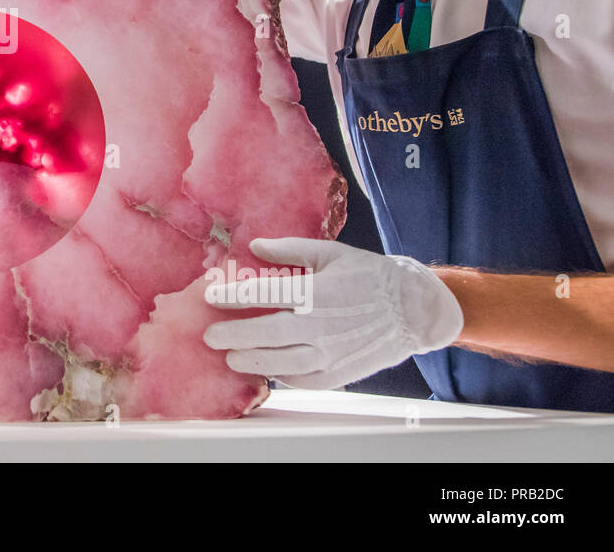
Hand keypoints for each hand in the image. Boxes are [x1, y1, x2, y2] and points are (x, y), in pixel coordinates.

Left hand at [202, 237, 462, 389]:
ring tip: (231, 358)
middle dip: (235, 335)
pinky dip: (282, 375)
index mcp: (318, 291)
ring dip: (254, 361)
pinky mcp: (340, 373)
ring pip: (284, 362)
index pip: (266, 294)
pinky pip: (304, 379)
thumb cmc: (369, 275)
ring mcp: (332, 352)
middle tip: (209, 336)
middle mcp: (323, 324)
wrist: (414, 309)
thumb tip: (255, 245)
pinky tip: (265, 368)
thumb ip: (291, 249)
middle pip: (269, 333)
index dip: (234, 296)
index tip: (209, 296)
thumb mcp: (332, 253)